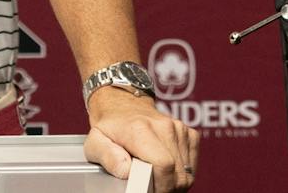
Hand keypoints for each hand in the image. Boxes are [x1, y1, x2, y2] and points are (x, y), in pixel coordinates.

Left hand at [84, 88, 198, 189]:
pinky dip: (182, 171)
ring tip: (154, 175)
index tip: (147, 189)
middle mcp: (163, 127)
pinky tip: (166, 167)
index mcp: (140, 129)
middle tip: (148, 185)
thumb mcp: (95, 142)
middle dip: (165, 187)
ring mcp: (178, 128)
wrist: (122, 103)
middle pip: (178, 173)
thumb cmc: (109, 126)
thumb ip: (108, 157)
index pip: (164, 165)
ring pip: (186, 172)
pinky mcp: (188, 132)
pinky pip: (192, 164)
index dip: (159, 185)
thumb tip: (127, 170)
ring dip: (173, 181)